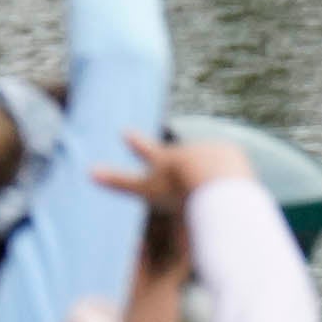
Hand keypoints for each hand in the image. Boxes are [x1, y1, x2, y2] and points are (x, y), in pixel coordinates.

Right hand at [94, 131, 257, 215]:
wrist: (218, 181)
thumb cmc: (178, 189)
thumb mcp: (146, 189)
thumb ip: (118, 182)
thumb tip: (87, 171)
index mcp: (163, 159)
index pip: (144, 150)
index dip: (134, 143)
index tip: (124, 132)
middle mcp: (183, 150)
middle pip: (177, 156)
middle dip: (178, 162)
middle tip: (177, 168)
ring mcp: (207, 150)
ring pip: (205, 161)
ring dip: (207, 171)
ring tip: (211, 187)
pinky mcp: (232, 154)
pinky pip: (230, 165)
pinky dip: (229, 175)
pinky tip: (234, 186)